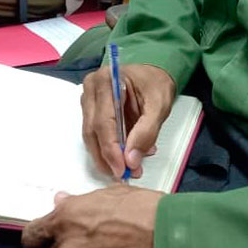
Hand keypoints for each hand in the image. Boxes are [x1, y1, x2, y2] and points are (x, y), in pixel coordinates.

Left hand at [21, 185, 161, 247]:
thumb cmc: (144, 211)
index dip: (37, 237)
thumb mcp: (110, 195)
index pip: (32, 236)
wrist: (167, 236)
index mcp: (65, 219)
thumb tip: (61, 201)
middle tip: (86, 242)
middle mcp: (67, 246)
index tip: (41, 238)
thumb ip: (79, 202)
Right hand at [81, 63, 174, 179]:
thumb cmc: (156, 83)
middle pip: (93, 130)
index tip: (122, 169)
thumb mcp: (159, 105)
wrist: (153, 73)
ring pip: (91, 135)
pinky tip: (124, 157)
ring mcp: (89, 99)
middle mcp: (91, 88)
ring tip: (127, 168)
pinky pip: (95, 134)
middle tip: (124, 174)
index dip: (111, 149)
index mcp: (107, 80)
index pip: (104, 121)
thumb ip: (146, 132)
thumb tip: (131, 160)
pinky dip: (108, 149)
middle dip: (108, 157)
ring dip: (107, 156)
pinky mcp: (91, 110)